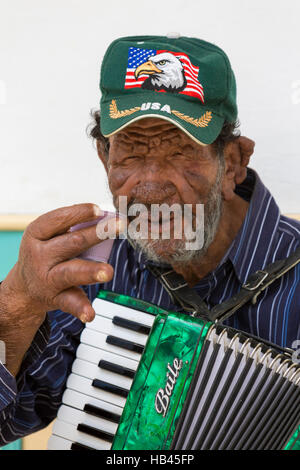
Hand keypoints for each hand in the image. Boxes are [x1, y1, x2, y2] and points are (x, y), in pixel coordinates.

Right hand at [1, 203, 121, 322]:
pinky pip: (70, 302)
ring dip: (91, 271)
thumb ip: (71, 227)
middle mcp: (40, 255)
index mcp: (36, 234)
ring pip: (71, 272)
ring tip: (107, 272)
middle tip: (118, 226)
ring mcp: (47, 277)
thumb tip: (107, 218)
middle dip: (97, 234)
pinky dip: (81, 308)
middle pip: (72, 242)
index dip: (79, 213)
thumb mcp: (48, 236)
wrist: (24, 288)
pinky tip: (90, 314)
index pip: (58, 219)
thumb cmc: (44, 254)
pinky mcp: (54, 298)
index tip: (100, 209)